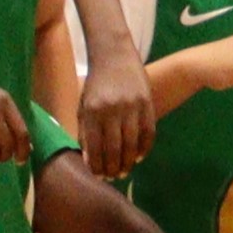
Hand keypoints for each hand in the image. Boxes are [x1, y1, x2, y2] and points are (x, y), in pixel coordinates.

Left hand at [73, 52, 154, 178]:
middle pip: (114, 149)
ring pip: (131, 143)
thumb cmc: (95, 83)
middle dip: (112, 167)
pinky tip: (138, 157)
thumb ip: (85, 130)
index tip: (98, 177)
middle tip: (112, 178)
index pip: (94, 147)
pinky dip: (144, 148)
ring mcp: (132, 107)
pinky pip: (148, 132)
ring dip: (128, 161)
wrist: (114, 54)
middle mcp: (111, 110)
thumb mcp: (84, 105)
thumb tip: (89, 158)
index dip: (96, 166)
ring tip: (124, 171)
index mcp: (92, 111)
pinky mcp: (147, 103)